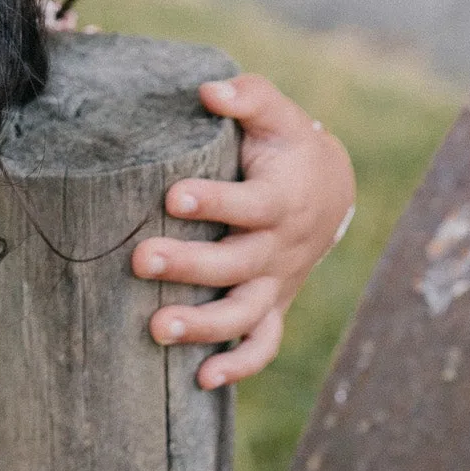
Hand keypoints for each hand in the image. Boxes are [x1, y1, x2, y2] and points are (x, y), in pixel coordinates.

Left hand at [132, 73, 355, 390]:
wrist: (328, 189)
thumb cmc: (287, 146)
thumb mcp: (277, 115)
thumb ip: (249, 97)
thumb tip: (210, 90)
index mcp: (279, 200)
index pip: (248, 205)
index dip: (213, 201)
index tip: (172, 195)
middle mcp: (278, 248)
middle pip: (236, 265)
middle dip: (189, 266)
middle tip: (141, 260)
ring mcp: (275, 282)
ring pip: (245, 314)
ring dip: (204, 326)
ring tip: (157, 329)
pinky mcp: (271, 304)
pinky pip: (262, 344)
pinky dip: (239, 364)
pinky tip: (200, 380)